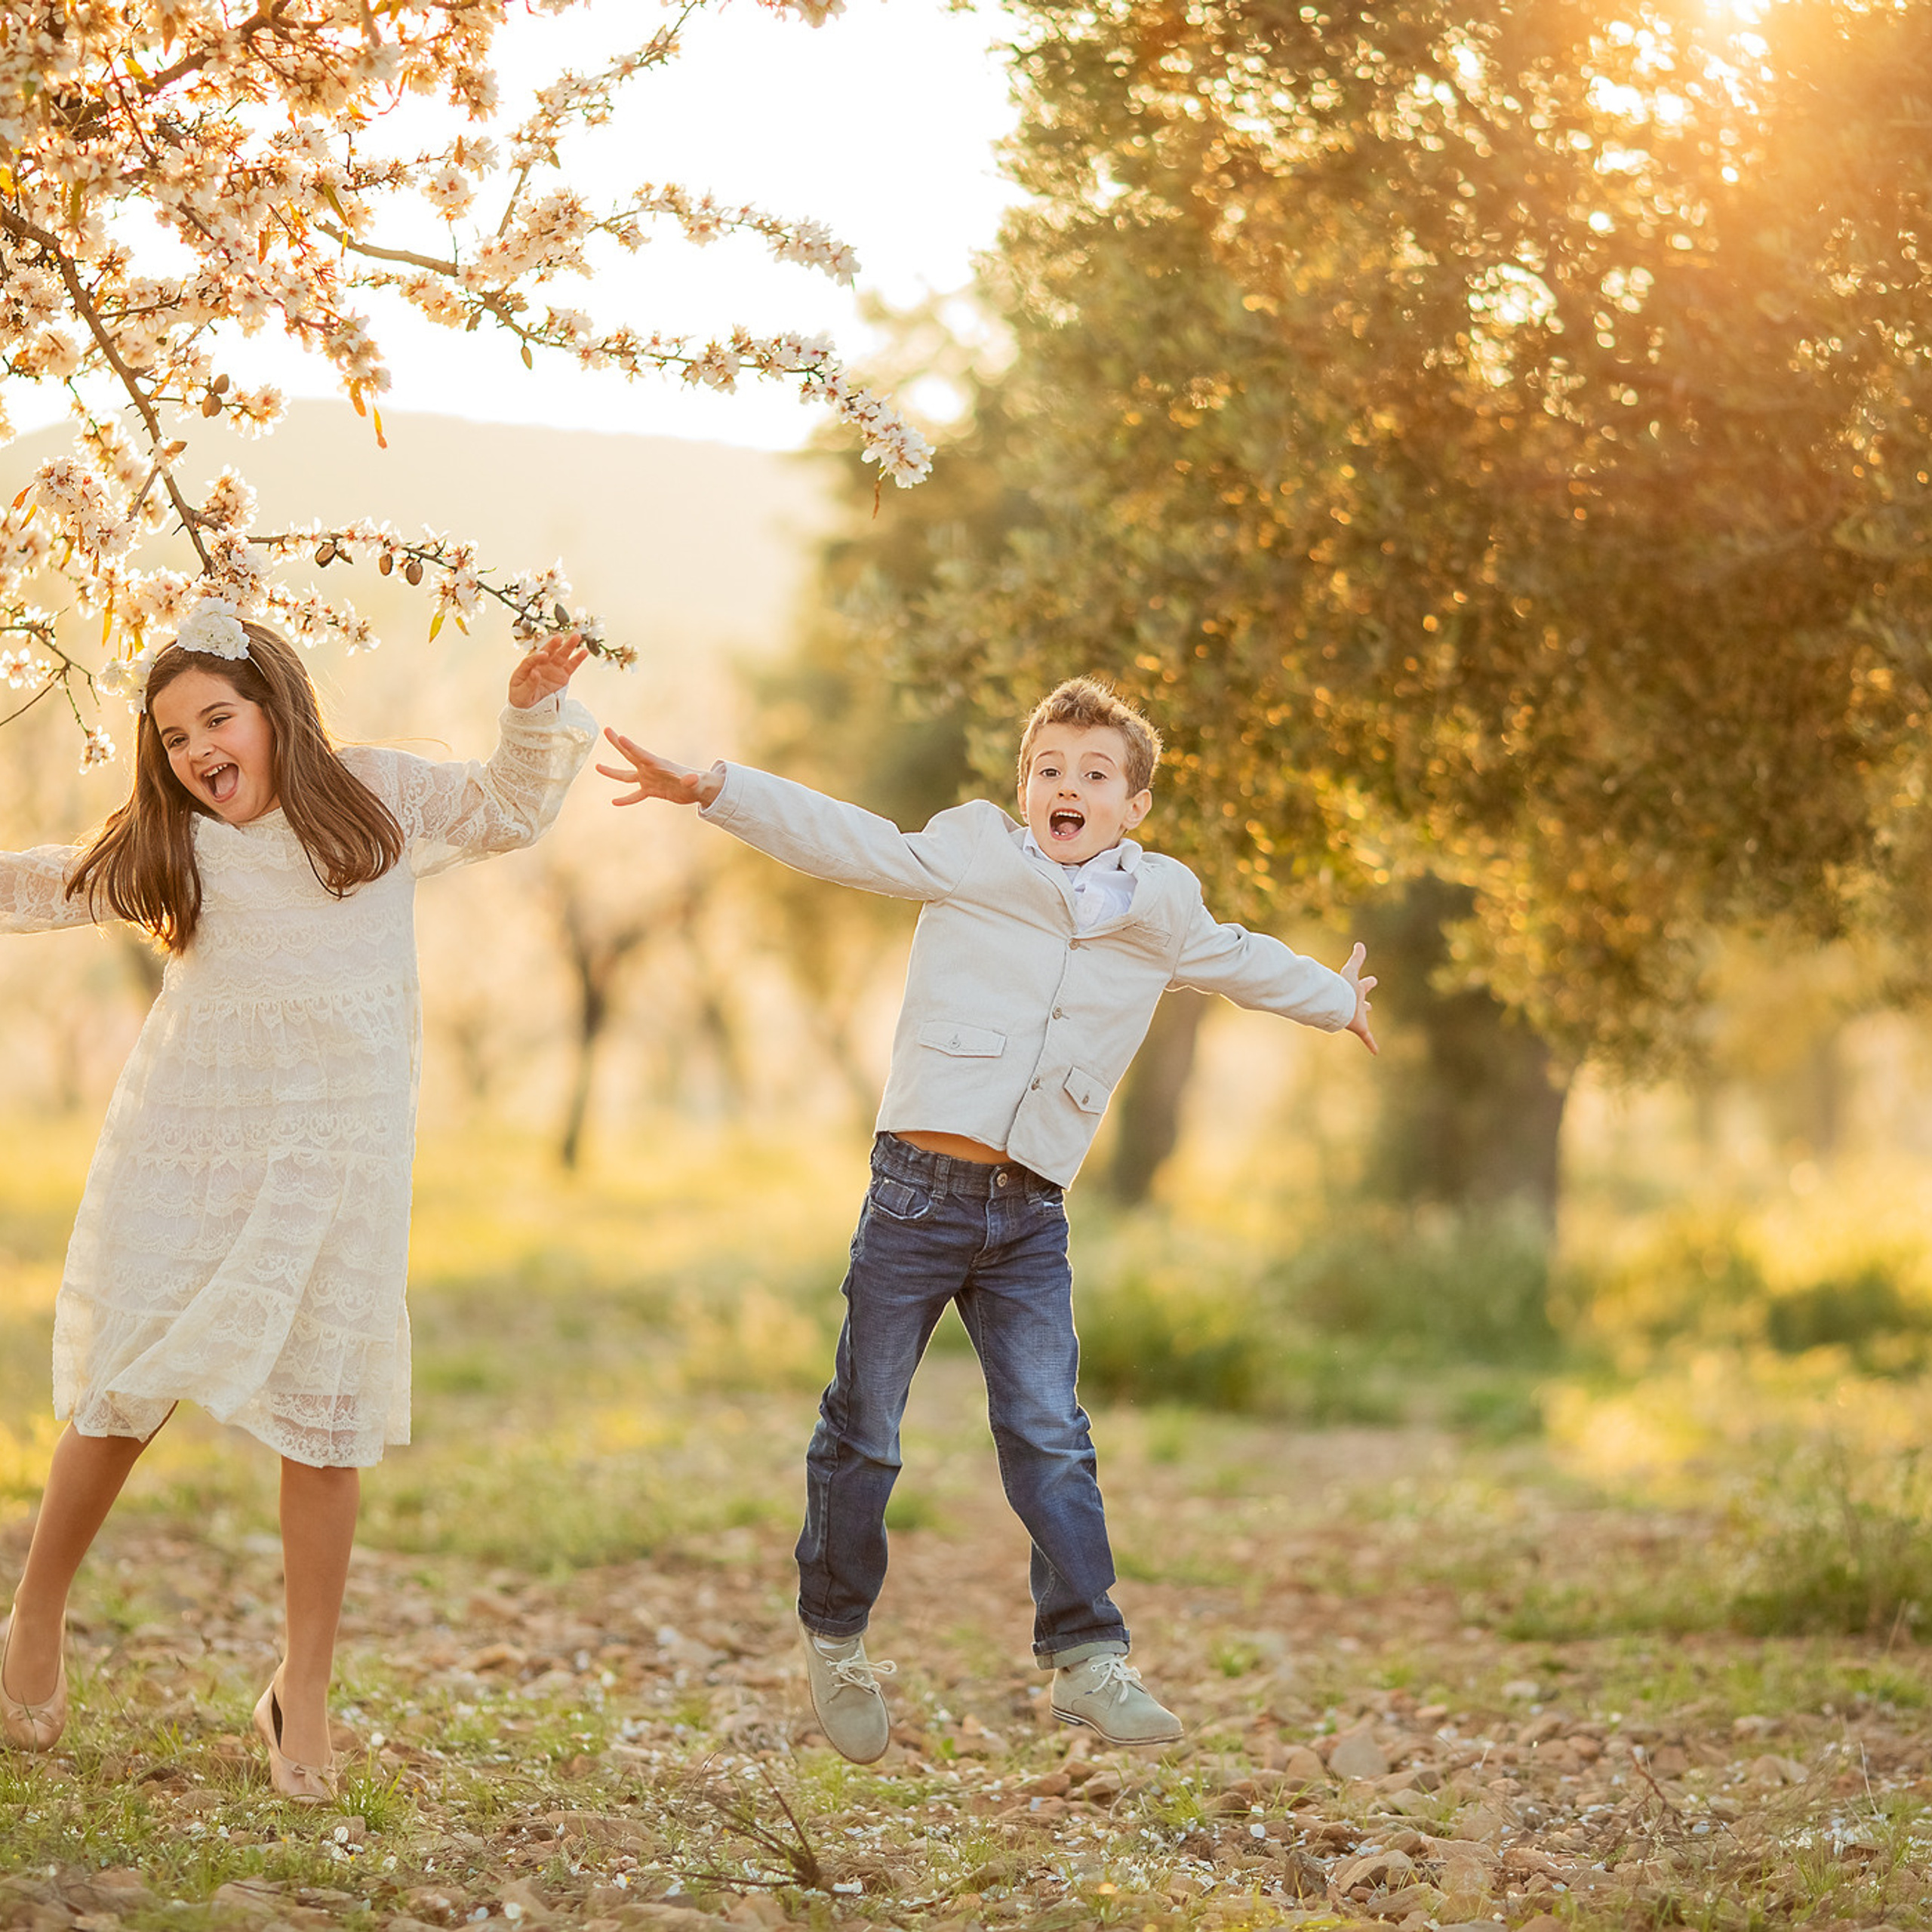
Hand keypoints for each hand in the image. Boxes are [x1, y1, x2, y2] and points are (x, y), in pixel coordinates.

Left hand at [508, 632, 589, 708]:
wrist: (529, 707)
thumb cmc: (520, 699)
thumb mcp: (520, 694)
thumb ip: (528, 683)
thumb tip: (535, 672)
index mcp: (525, 668)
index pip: (531, 660)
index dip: (537, 657)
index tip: (544, 655)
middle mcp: (540, 665)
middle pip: (547, 652)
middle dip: (553, 645)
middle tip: (559, 637)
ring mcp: (552, 669)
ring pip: (560, 656)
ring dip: (568, 646)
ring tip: (577, 637)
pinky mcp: (562, 675)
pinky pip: (571, 666)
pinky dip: (577, 659)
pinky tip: (584, 652)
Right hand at [596, 727, 723, 807]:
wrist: (698, 788)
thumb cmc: (698, 783)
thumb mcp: (695, 782)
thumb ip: (691, 780)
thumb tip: (692, 779)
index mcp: (659, 764)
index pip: (642, 754)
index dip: (631, 746)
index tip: (619, 736)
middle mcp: (650, 769)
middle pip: (630, 755)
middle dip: (618, 743)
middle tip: (606, 730)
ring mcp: (649, 779)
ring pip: (626, 776)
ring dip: (612, 772)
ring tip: (597, 766)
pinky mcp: (651, 790)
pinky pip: (635, 795)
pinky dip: (625, 799)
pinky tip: (614, 802)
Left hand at [1341, 940, 1378, 1055]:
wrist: (1336, 1004)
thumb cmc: (1343, 987)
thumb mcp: (1351, 970)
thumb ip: (1357, 958)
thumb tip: (1359, 943)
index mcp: (1355, 991)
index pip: (1363, 985)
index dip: (1368, 982)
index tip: (1373, 980)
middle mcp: (1356, 1003)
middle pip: (1361, 1002)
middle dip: (1365, 1002)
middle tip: (1369, 1005)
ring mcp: (1358, 1015)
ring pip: (1362, 1017)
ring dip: (1364, 1019)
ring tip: (1365, 1024)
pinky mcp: (1360, 1027)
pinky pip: (1367, 1038)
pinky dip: (1372, 1045)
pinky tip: (1376, 1052)